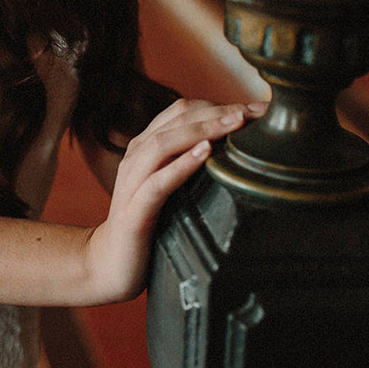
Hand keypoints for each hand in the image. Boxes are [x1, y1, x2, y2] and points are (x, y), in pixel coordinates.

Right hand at [82, 98, 264, 304]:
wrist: (111, 262)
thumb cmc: (149, 223)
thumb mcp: (171, 185)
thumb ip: (190, 164)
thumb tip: (238, 151)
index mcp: (147, 146)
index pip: (183, 111)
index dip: (220, 104)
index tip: (257, 109)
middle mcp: (137, 156)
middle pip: (177, 119)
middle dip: (219, 111)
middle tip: (255, 111)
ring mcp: (132, 181)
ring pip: (166, 143)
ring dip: (203, 130)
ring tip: (234, 124)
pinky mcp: (134, 210)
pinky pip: (157, 182)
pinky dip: (182, 165)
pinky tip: (204, 154)